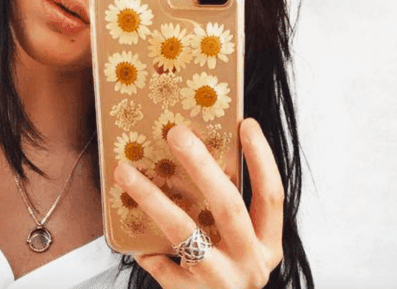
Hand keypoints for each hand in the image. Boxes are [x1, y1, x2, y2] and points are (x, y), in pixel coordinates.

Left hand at [113, 119, 283, 288]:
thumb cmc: (225, 277)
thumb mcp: (240, 248)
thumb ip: (227, 214)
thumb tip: (195, 156)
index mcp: (268, 246)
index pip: (271, 196)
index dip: (261, 159)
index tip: (246, 123)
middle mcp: (251, 264)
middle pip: (229, 207)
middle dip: (201, 166)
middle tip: (176, 133)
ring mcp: (222, 282)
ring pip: (185, 233)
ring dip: (153, 199)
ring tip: (125, 172)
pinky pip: (161, 266)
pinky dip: (146, 250)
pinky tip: (134, 240)